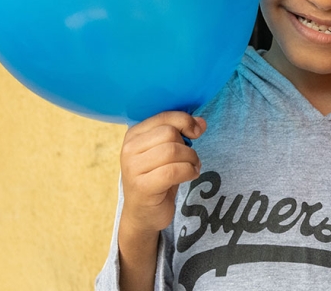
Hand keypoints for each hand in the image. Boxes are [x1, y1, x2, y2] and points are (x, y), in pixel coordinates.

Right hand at [119, 111, 206, 235]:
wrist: (143, 214)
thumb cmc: (158, 177)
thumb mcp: (167, 151)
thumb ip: (180, 132)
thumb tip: (201, 122)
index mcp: (134, 134)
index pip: (164, 116)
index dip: (186, 121)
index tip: (197, 131)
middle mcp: (129, 149)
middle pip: (169, 133)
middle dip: (188, 145)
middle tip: (192, 159)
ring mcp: (132, 168)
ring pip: (172, 151)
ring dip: (191, 159)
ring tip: (192, 168)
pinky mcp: (142, 187)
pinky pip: (173, 171)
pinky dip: (188, 172)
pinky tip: (190, 176)